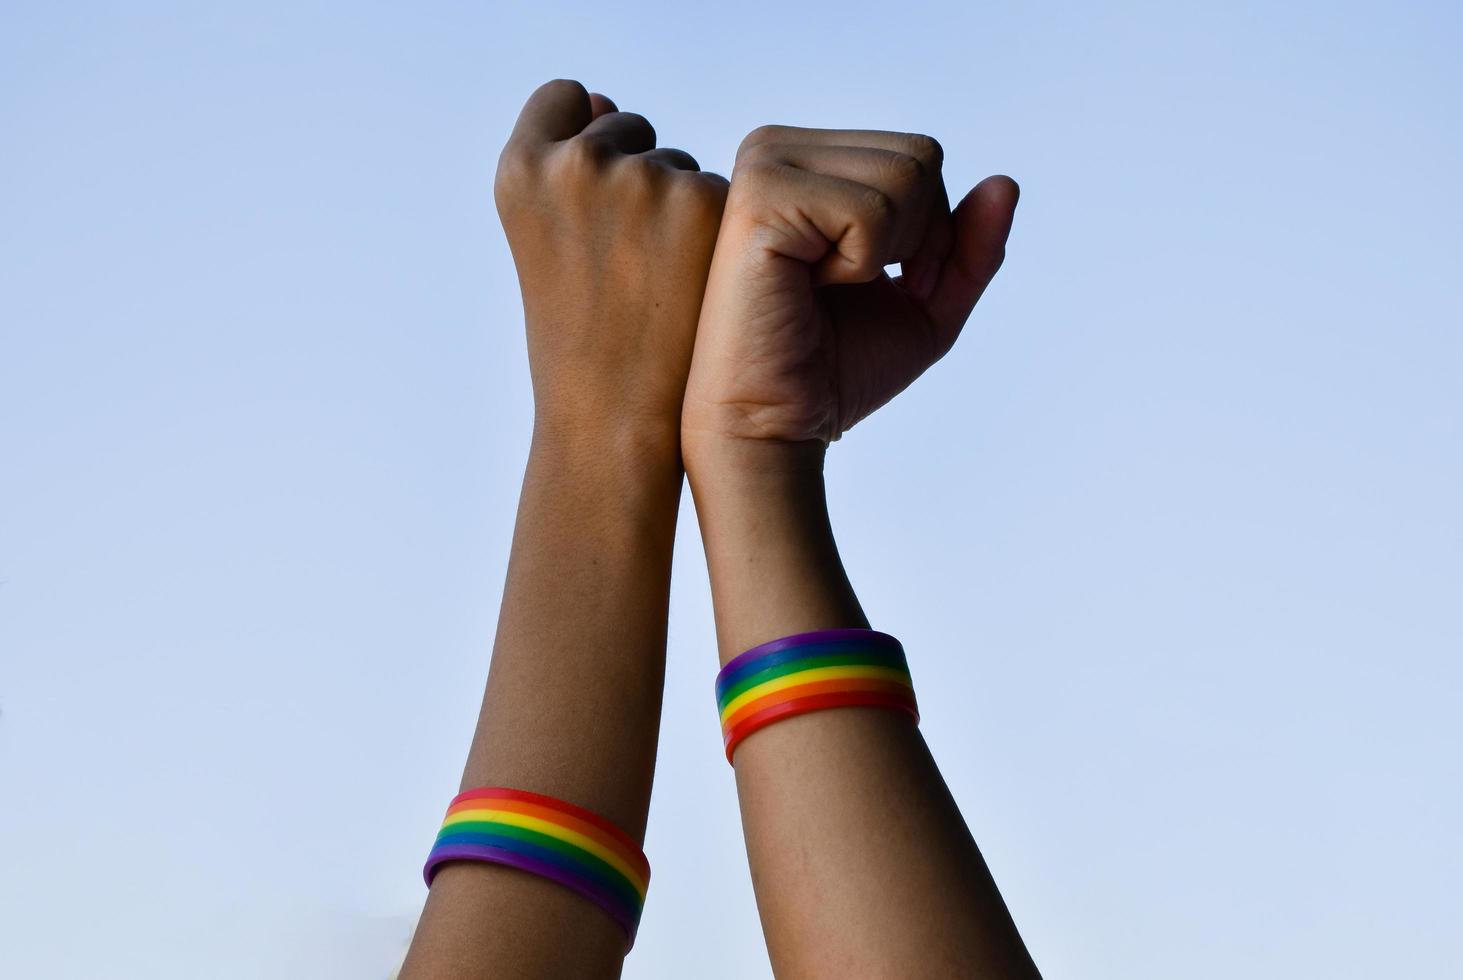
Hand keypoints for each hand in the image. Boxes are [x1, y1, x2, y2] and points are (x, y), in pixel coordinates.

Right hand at [496, 80, 727, 444]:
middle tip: (621, 269)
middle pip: (627, 129)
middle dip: (633, 182)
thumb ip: (565, 159)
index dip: (580, 146)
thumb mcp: (542, 240)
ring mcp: (645, 180)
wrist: (617, 424)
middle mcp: (578, 162)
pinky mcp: (707, 204)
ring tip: (653, 288)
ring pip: (678, 164)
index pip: (565, 98)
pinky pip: (723, 193)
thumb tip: (604, 100)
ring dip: (677, 211)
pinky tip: (692, 290)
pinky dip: (717, 237)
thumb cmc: (576, 340)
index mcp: (519, 169)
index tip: (587, 211)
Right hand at [681, 125, 1017, 454]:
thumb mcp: (928, 305)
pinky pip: (871, 211)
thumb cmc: (834, 369)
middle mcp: (777, 148)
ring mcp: (763, 167)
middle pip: (919, 158)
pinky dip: (860, 265)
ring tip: (824, 287)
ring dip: (884, 255)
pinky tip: (806, 288)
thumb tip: (1005, 182)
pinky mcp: (758, 201)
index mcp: (807, 160)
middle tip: (854, 291)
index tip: (876, 285)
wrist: (775, 426)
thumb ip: (969, 246)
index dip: (930, 233)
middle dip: (916, 241)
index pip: (921, 155)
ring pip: (903, 177)